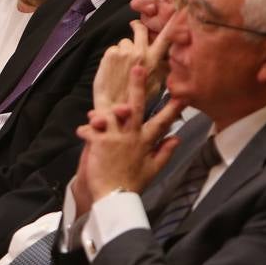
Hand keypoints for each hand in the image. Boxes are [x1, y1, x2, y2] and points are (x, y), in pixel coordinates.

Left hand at [75, 64, 184, 202]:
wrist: (115, 198)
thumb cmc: (133, 184)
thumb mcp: (154, 169)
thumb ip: (165, 152)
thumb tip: (177, 138)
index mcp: (145, 141)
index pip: (163, 121)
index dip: (173, 108)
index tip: (183, 95)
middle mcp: (132, 135)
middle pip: (136, 106)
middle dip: (137, 86)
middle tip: (137, 67)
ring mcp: (116, 137)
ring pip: (112, 113)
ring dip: (105, 109)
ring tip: (98, 109)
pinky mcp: (100, 142)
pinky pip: (91, 129)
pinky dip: (86, 129)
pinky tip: (82, 130)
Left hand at [92, 17, 173, 110]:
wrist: (113, 109)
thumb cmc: (135, 99)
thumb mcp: (155, 86)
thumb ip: (160, 69)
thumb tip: (167, 59)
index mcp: (154, 61)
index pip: (166, 37)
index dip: (172, 23)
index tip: (178, 10)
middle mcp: (140, 53)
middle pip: (140, 29)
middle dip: (138, 27)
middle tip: (135, 27)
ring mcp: (125, 52)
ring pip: (125, 41)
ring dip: (123, 50)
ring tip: (122, 67)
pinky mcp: (111, 53)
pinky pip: (113, 48)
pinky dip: (112, 56)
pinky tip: (113, 69)